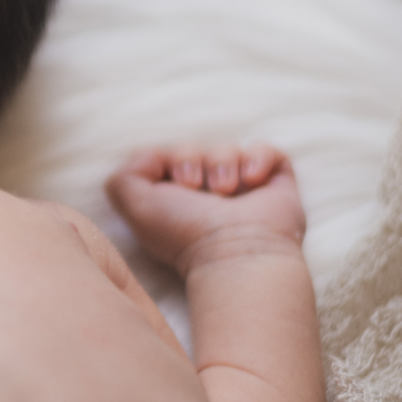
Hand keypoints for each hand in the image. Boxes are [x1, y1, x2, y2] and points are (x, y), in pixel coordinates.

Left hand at [105, 143, 305, 276]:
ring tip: (225, 191)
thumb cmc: (184, 233)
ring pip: (228, 148)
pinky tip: (252, 181)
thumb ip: (125, 175)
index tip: (176, 185)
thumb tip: (156, 156)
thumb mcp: (135, 205)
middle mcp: (207, 198)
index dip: (168, 159)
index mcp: (175, 204)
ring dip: (223, 163)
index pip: (167, 158)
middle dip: (191, 159)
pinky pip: (268, 151)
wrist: (235, 252)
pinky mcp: (275, 187)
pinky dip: (258, 158)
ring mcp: (243, 193)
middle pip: (195, 149)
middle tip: (197, 189)